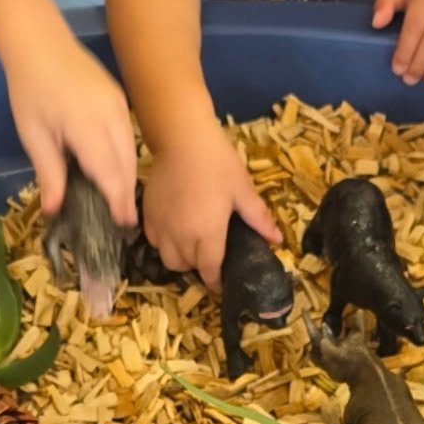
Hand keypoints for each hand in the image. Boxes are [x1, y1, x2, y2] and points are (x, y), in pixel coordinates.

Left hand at [2, 31, 138, 226]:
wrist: (40, 43)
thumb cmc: (29, 90)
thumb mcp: (33, 134)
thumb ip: (49, 172)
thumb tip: (54, 210)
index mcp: (87, 125)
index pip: (109, 171)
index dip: (117, 199)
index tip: (122, 223)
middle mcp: (111, 115)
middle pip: (126, 163)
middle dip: (126, 193)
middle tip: (124, 222)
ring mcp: (119, 105)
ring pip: (131, 150)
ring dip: (128, 177)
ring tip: (122, 203)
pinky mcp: (120, 99)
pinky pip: (129, 136)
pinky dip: (126, 158)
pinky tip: (117, 172)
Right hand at [143, 122, 279, 289]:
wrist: (182, 140)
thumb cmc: (217, 163)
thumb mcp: (242, 190)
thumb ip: (258, 218)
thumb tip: (277, 240)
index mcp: (207, 232)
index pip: (209, 270)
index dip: (215, 281)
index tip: (221, 284)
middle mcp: (180, 235)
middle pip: (186, 267)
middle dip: (199, 266)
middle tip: (210, 254)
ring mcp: (160, 226)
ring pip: (167, 258)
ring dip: (180, 257)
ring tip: (191, 243)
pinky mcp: (146, 215)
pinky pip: (154, 241)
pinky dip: (165, 242)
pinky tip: (175, 228)